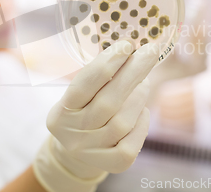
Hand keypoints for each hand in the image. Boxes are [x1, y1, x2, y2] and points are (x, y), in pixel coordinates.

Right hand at [32, 40, 158, 191]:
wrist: (77, 152)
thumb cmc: (84, 112)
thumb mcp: (81, 95)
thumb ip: (100, 77)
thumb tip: (131, 52)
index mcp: (60, 113)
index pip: (83, 86)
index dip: (106, 64)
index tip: (126, 44)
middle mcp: (72, 134)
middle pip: (107, 102)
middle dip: (132, 73)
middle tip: (150, 51)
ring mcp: (91, 152)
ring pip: (122, 122)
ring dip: (138, 96)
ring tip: (143, 83)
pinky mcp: (112, 165)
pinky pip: (132, 143)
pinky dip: (142, 123)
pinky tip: (141, 111)